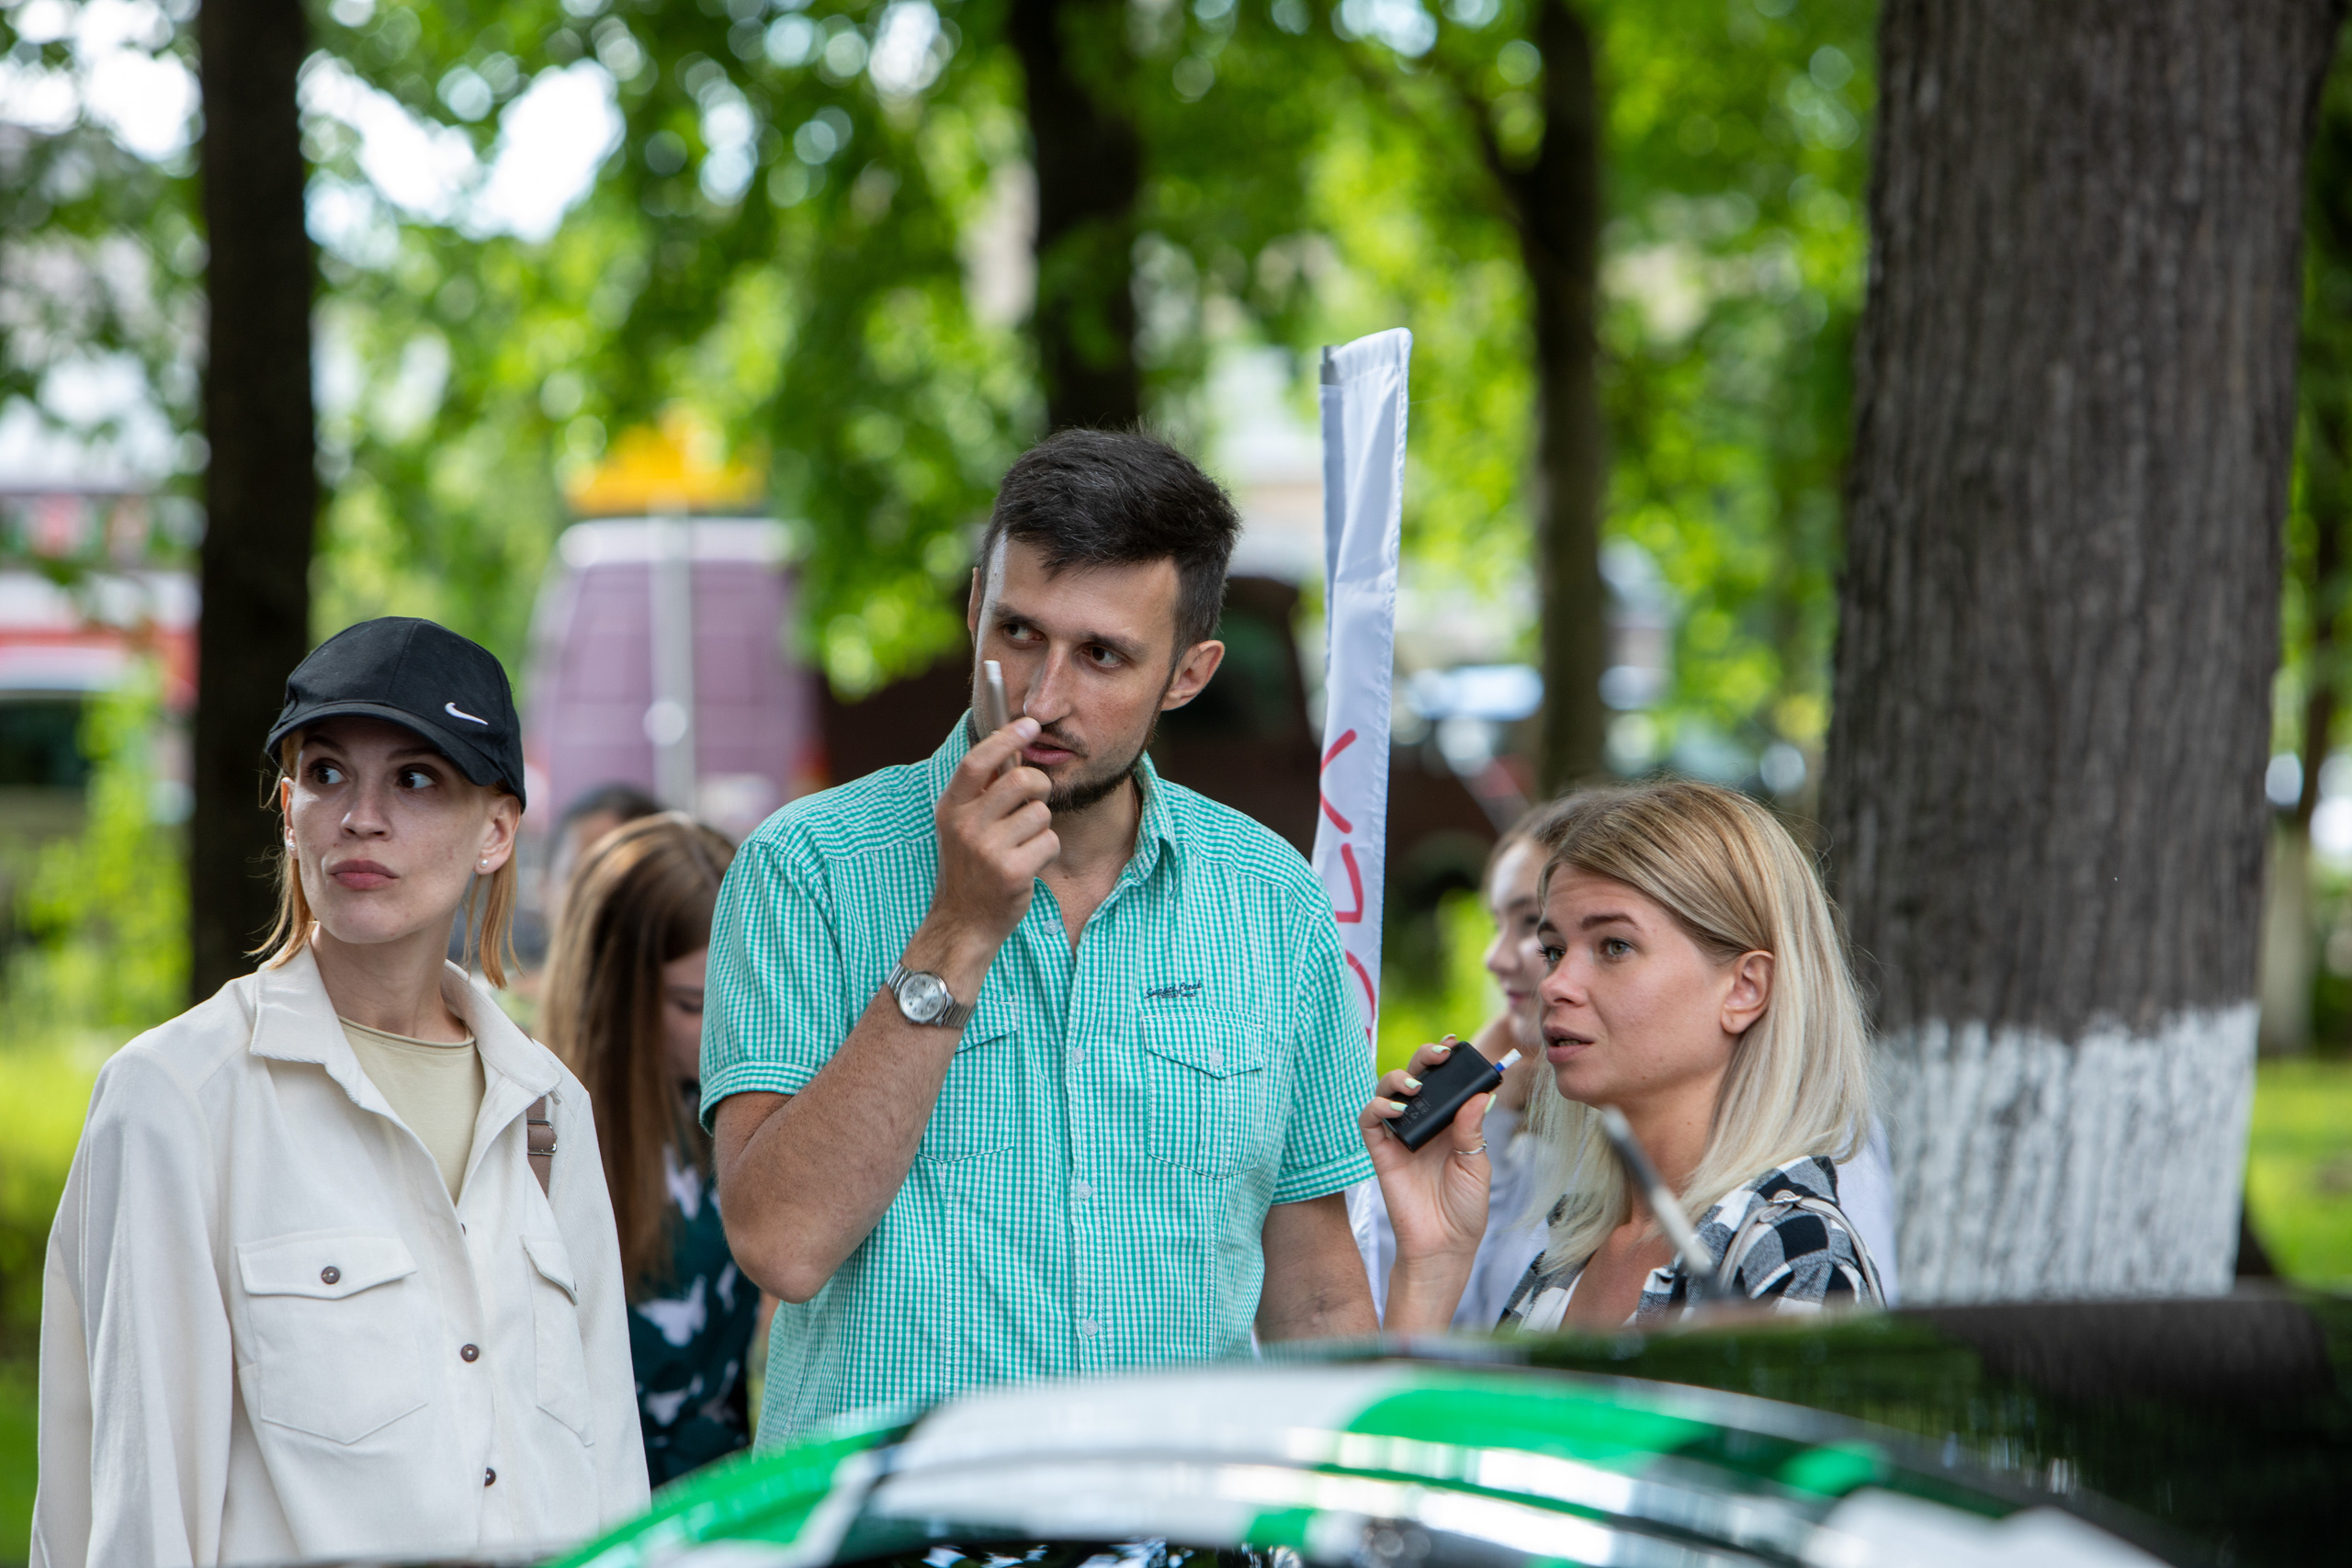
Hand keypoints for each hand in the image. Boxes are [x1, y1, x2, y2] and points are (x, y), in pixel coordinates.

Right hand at [925, 717, 1057, 957]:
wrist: (962, 923)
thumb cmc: (970, 867)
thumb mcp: (962, 826)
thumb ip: (982, 791)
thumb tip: (1013, 746)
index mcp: (950, 808)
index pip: (978, 761)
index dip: (1006, 737)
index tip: (1029, 724)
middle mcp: (965, 826)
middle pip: (1020, 780)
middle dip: (1039, 786)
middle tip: (1036, 799)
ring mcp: (987, 850)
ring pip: (1040, 813)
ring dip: (1041, 826)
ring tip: (1022, 844)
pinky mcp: (1012, 872)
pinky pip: (1050, 841)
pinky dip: (1046, 851)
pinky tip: (1027, 865)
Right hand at [1359, 1036, 1493, 1270]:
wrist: (1444, 1245)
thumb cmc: (1465, 1209)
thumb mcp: (1477, 1166)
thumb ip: (1472, 1130)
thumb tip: (1478, 1094)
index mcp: (1450, 1124)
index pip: (1445, 1083)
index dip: (1447, 1061)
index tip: (1456, 1046)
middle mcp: (1423, 1125)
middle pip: (1415, 1077)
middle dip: (1424, 1058)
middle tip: (1439, 1054)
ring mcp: (1400, 1137)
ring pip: (1387, 1092)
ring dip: (1398, 1078)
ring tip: (1416, 1086)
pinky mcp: (1380, 1152)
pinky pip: (1369, 1121)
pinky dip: (1379, 1107)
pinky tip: (1397, 1110)